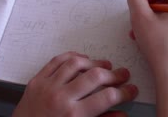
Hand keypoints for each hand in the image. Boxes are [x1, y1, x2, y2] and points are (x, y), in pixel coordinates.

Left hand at [12, 51, 137, 116]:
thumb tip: (122, 115)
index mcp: (73, 116)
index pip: (107, 98)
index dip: (124, 93)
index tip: (130, 91)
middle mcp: (61, 98)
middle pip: (95, 77)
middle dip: (114, 75)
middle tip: (122, 75)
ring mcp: (47, 87)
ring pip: (76, 63)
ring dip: (94, 63)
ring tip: (105, 66)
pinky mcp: (36, 81)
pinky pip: (56, 61)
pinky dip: (71, 57)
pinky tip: (82, 59)